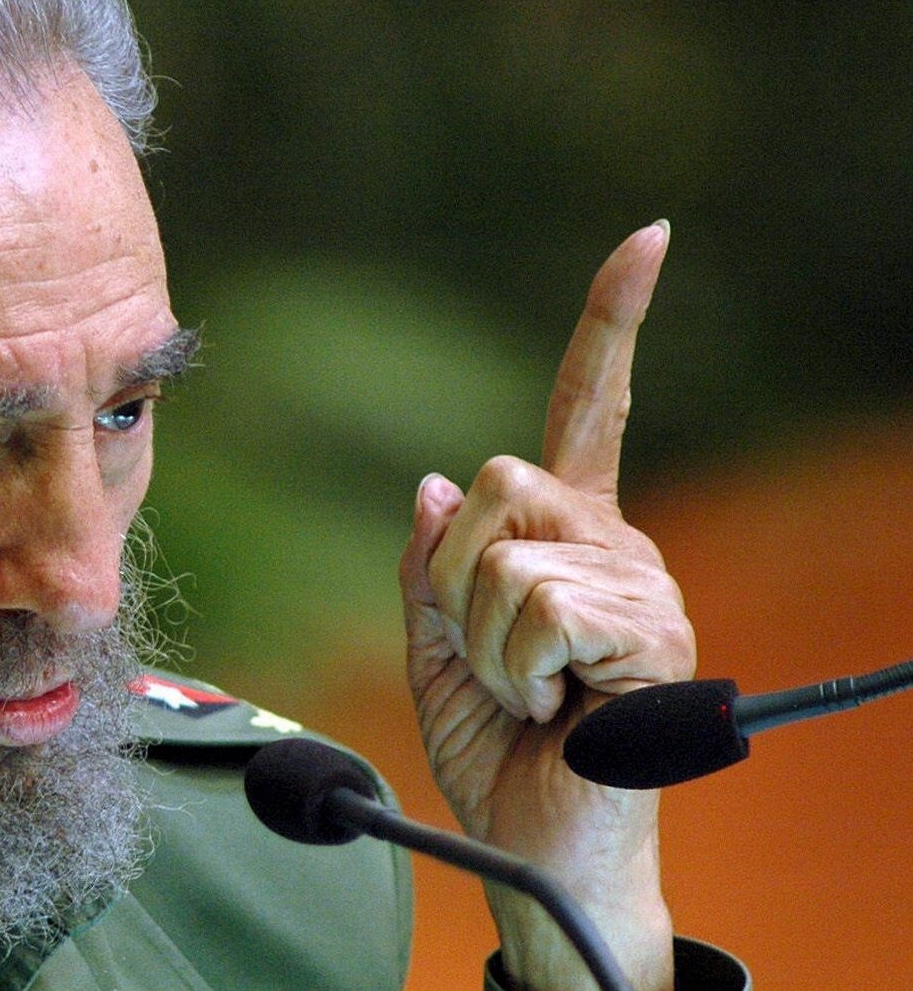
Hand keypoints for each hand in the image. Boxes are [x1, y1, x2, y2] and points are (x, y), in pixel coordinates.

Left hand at [400, 223, 695, 990]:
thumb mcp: (436, 648)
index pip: (592, 408)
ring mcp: (640, 585)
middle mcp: (615, 542)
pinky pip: (535, 603)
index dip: (615, 323)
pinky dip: (512, 664)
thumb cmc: (498, 751)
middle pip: (497, 480)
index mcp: (567, 534)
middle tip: (487, 654)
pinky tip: (550, 707)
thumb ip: (431, 566)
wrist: (537, 846)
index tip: (650, 236)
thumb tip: (434, 486)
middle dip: (453, 575)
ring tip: (525, 693)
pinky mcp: (651, 631)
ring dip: (481, 635)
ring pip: (504, 548)